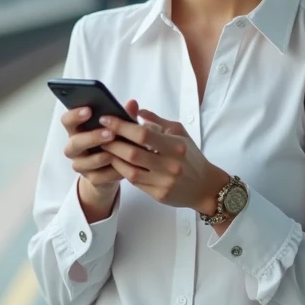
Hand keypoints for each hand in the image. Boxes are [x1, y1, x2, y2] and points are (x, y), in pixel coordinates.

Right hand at [60, 103, 138, 217]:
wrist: (114, 169)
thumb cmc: (114, 141)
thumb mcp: (120, 128)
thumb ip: (123, 116)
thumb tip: (133, 103)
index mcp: (78, 130)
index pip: (67, 121)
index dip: (74, 115)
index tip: (89, 110)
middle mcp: (75, 147)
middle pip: (75, 142)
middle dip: (92, 138)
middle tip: (110, 133)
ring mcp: (81, 164)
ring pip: (83, 162)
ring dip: (100, 157)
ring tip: (116, 153)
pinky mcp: (91, 179)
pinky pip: (98, 177)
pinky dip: (110, 172)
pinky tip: (122, 168)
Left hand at [98, 109, 228, 214]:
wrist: (206, 187)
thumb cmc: (191, 156)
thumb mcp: (180, 133)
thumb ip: (157, 121)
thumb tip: (137, 110)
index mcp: (176, 146)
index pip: (143, 134)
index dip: (122, 126)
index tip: (106, 119)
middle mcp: (171, 165)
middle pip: (133, 153)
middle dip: (112, 142)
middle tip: (99, 134)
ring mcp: (164, 181)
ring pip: (130, 170)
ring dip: (114, 158)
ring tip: (103, 147)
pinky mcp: (159, 194)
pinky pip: (135, 182)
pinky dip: (122, 170)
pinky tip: (115, 162)